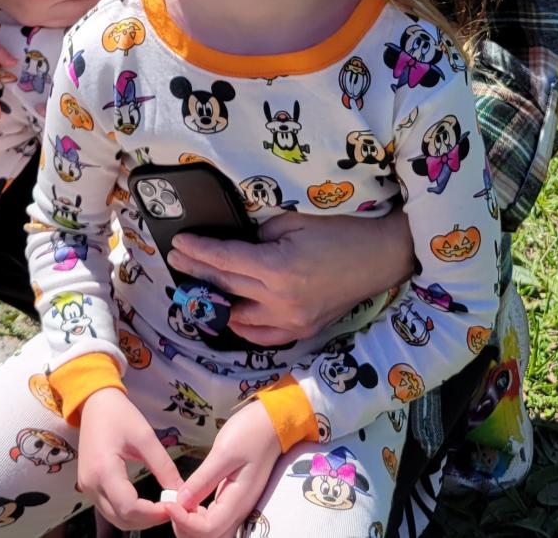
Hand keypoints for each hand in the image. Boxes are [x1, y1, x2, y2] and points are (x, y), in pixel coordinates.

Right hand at [78, 388, 183, 529]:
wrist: (94, 403)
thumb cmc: (120, 414)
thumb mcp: (145, 437)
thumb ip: (163, 466)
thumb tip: (181, 492)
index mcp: (104, 470)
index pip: (129, 508)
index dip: (153, 514)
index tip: (175, 506)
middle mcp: (91, 485)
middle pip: (121, 519)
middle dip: (148, 520)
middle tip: (171, 508)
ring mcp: (86, 488)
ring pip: (114, 518)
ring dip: (138, 519)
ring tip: (161, 506)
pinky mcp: (87, 487)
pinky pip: (109, 508)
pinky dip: (128, 512)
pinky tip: (144, 503)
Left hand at [167, 399, 279, 537]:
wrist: (272, 421)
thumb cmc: (251, 432)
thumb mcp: (224, 452)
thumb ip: (203, 479)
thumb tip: (181, 502)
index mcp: (238, 501)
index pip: (207, 530)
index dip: (184, 521)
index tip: (169, 503)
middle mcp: (238, 510)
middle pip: (209, 537)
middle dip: (185, 527)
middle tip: (172, 503)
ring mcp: (237, 505)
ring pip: (211, 532)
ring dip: (191, 524)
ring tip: (177, 502)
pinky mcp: (233, 498)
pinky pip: (214, 519)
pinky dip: (197, 517)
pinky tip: (189, 501)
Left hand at [168, 210, 414, 345]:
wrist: (380, 256)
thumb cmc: (340, 232)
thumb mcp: (295, 222)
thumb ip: (261, 235)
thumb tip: (239, 243)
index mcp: (278, 268)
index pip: (226, 261)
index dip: (199, 251)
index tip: (179, 244)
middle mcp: (280, 300)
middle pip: (227, 286)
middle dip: (199, 271)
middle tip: (177, 259)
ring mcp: (292, 321)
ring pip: (239, 316)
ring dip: (217, 300)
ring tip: (199, 283)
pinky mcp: (303, 330)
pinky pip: (262, 336)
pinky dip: (242, 325)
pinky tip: (230, 313)